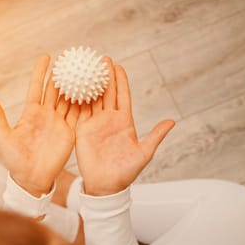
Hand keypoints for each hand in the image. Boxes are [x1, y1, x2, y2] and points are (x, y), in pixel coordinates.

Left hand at [0, 54, 78, 196]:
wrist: (31, 178)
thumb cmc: (14, 160)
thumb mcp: (4, 137)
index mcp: (31, 113)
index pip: (37, 87)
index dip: (41, 72)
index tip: (47, 57)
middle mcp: (46, 115)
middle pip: (55, 90)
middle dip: (61, 75)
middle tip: (69, 59)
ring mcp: (59, 123)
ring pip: (69, 100)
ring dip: (75, 86)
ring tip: (83, 71)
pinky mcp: (69, 133)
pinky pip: (78, 115)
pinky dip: (84, 104)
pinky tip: (91, 91)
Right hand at [75, 57, 174, 195]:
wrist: (105, 185)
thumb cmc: (126, 172)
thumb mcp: (144, 153)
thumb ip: (156, 136)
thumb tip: (172, 121)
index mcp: (124, 122)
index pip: (122, 96)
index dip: (120, 80)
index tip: (117, 65)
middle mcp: (109, 120)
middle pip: (107, 93)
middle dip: (104, 76)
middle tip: (100, 59)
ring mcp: (95, 124)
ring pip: (92, 99)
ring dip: (89, 84)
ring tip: (85, 68)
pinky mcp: (83, 130)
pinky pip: (79, 111)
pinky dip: (76, 99)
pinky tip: (72, 86)